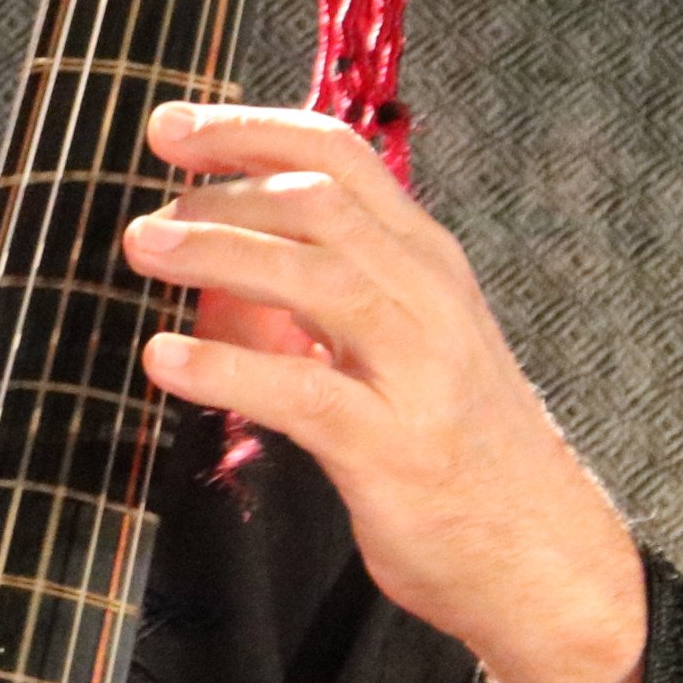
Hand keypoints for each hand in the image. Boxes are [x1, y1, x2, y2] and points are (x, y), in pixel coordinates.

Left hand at [121, 102, 645, 682]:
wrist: (541, 556)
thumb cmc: (456, 447)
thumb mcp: (401, 344)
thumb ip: (323, 293)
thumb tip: (215, 254)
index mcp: (427, 262)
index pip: (341, 156)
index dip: (249, 130)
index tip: (170, 125)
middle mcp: (429, 299)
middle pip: (320, 204)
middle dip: (221, 187)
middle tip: (141, 202)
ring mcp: (417, 371)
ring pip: (314, 278)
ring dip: (216, 253)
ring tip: (140, 249)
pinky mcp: (394, 449)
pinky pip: (303, 392)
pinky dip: (227, 368)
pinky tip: (162, 360)